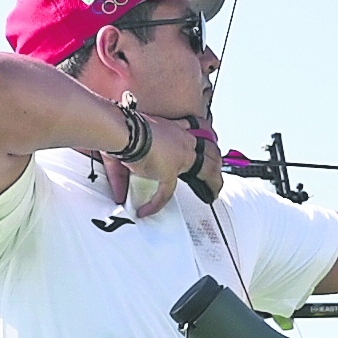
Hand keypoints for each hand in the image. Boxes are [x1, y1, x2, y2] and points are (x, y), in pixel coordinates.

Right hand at [105, 117, 220, 217]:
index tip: (211, 138)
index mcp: (173, 127)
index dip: (206, 134)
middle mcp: (181, 139)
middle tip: (219, 174)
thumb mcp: (126, 146)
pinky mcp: (170, 171)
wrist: (124, 130)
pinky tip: (148, 210)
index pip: (196, 127)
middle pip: (210, 148)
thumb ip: (122, 172)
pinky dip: (155, 204)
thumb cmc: (122, 129)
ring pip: (206, 168)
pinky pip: (166, 193)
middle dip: (217, 160)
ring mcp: (180, 155)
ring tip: (213, 194)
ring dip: (212, 181)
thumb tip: (118, 192)